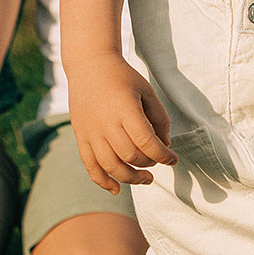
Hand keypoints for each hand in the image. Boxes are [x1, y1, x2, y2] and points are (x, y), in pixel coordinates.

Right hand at [69, 55, 174, 193]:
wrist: (89, 65)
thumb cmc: (122, 77)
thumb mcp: (147, 91)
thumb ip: (159, 119)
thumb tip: (164, 146)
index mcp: (125, 108)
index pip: (146, 142)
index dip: (163, 156)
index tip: (173, 159)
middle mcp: (105, 122)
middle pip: (130, 156)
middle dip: (149, 164)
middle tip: (157, 161)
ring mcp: (90, 131)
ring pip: (110, 166)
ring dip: (130, 178)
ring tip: (145, 179)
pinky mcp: (80, 136)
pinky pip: (90, 165)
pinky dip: (102, 181)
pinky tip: (116, 189)